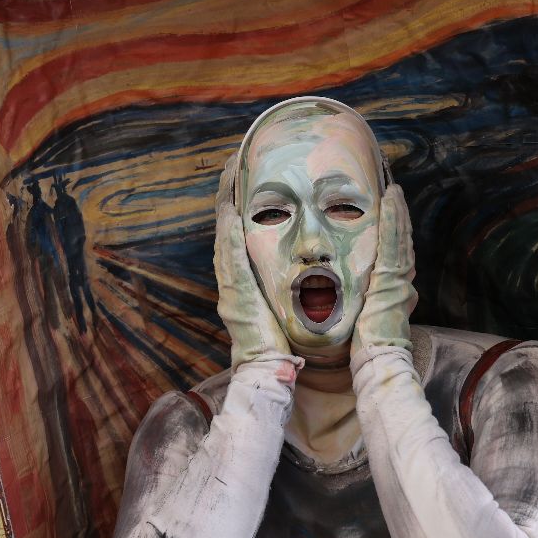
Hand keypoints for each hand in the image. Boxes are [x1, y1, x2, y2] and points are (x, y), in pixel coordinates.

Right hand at [214, 155, 290, 369]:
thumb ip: (293, 286)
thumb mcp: (288, 308)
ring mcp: (230, 286)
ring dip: (225, 202)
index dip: (239, 205)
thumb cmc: (282, 347)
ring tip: (229, 172)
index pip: (239, 234)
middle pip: (226, 227)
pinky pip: (228, 256)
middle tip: (233, 162)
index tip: (246, 177)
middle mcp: (232, 280)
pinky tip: (229, 210)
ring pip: (223, 234)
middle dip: (228, 194)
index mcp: (244, 282)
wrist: (268, 375)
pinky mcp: (234, 295)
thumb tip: (314, 268)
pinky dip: (227, 232)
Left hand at [351, 183, 417, 364]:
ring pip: (399, 238)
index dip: (394, 235)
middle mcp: (401, 282)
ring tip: (393, 191)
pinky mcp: (391, 277)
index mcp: (394, 292)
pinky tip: (390, 199)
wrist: (379, 362)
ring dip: (396, 212)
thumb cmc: (367, 351)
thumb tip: (350, 298)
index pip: (395, 256)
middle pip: (401, 243)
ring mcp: (399, 278)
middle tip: (393, 194)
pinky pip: (392, 241)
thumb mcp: (364, 323)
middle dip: (398, 218)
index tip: (389, 216)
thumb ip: (363, 306)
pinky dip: (392, 219)